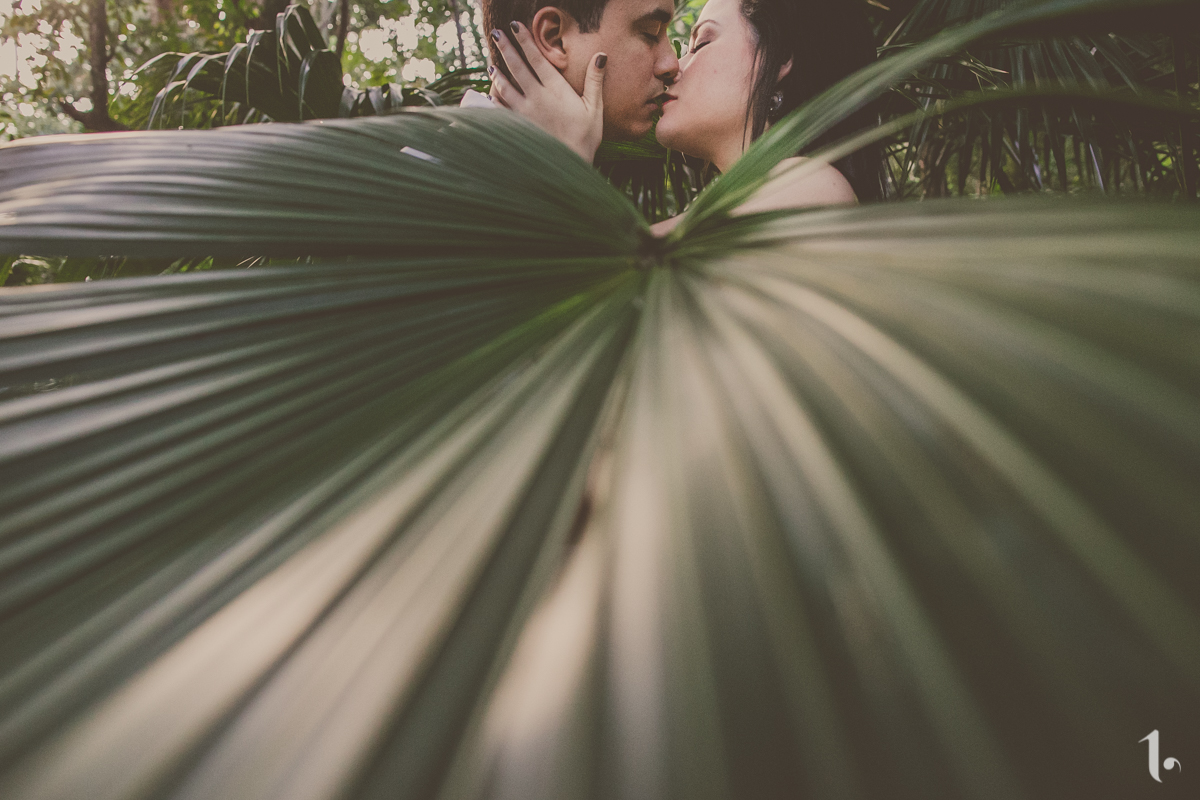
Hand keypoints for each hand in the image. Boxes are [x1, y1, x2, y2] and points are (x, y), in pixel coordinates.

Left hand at [489, 22, 605, 163]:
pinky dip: (493, 99)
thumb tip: (601, 56)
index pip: (537, 59)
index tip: (516, 26)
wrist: (567, 167)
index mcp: (556, 90)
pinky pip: (500, 109)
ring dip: (497, 73)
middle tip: (497, 33)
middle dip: (506, 48)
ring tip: (492, 64)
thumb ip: (595, 81)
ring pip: (504, 87)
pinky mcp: (516, 126)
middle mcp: (536, 98)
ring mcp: (523, 112)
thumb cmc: (585, 139)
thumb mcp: (595, 109)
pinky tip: (489, 95)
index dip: (525, 41)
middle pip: (516, 67)